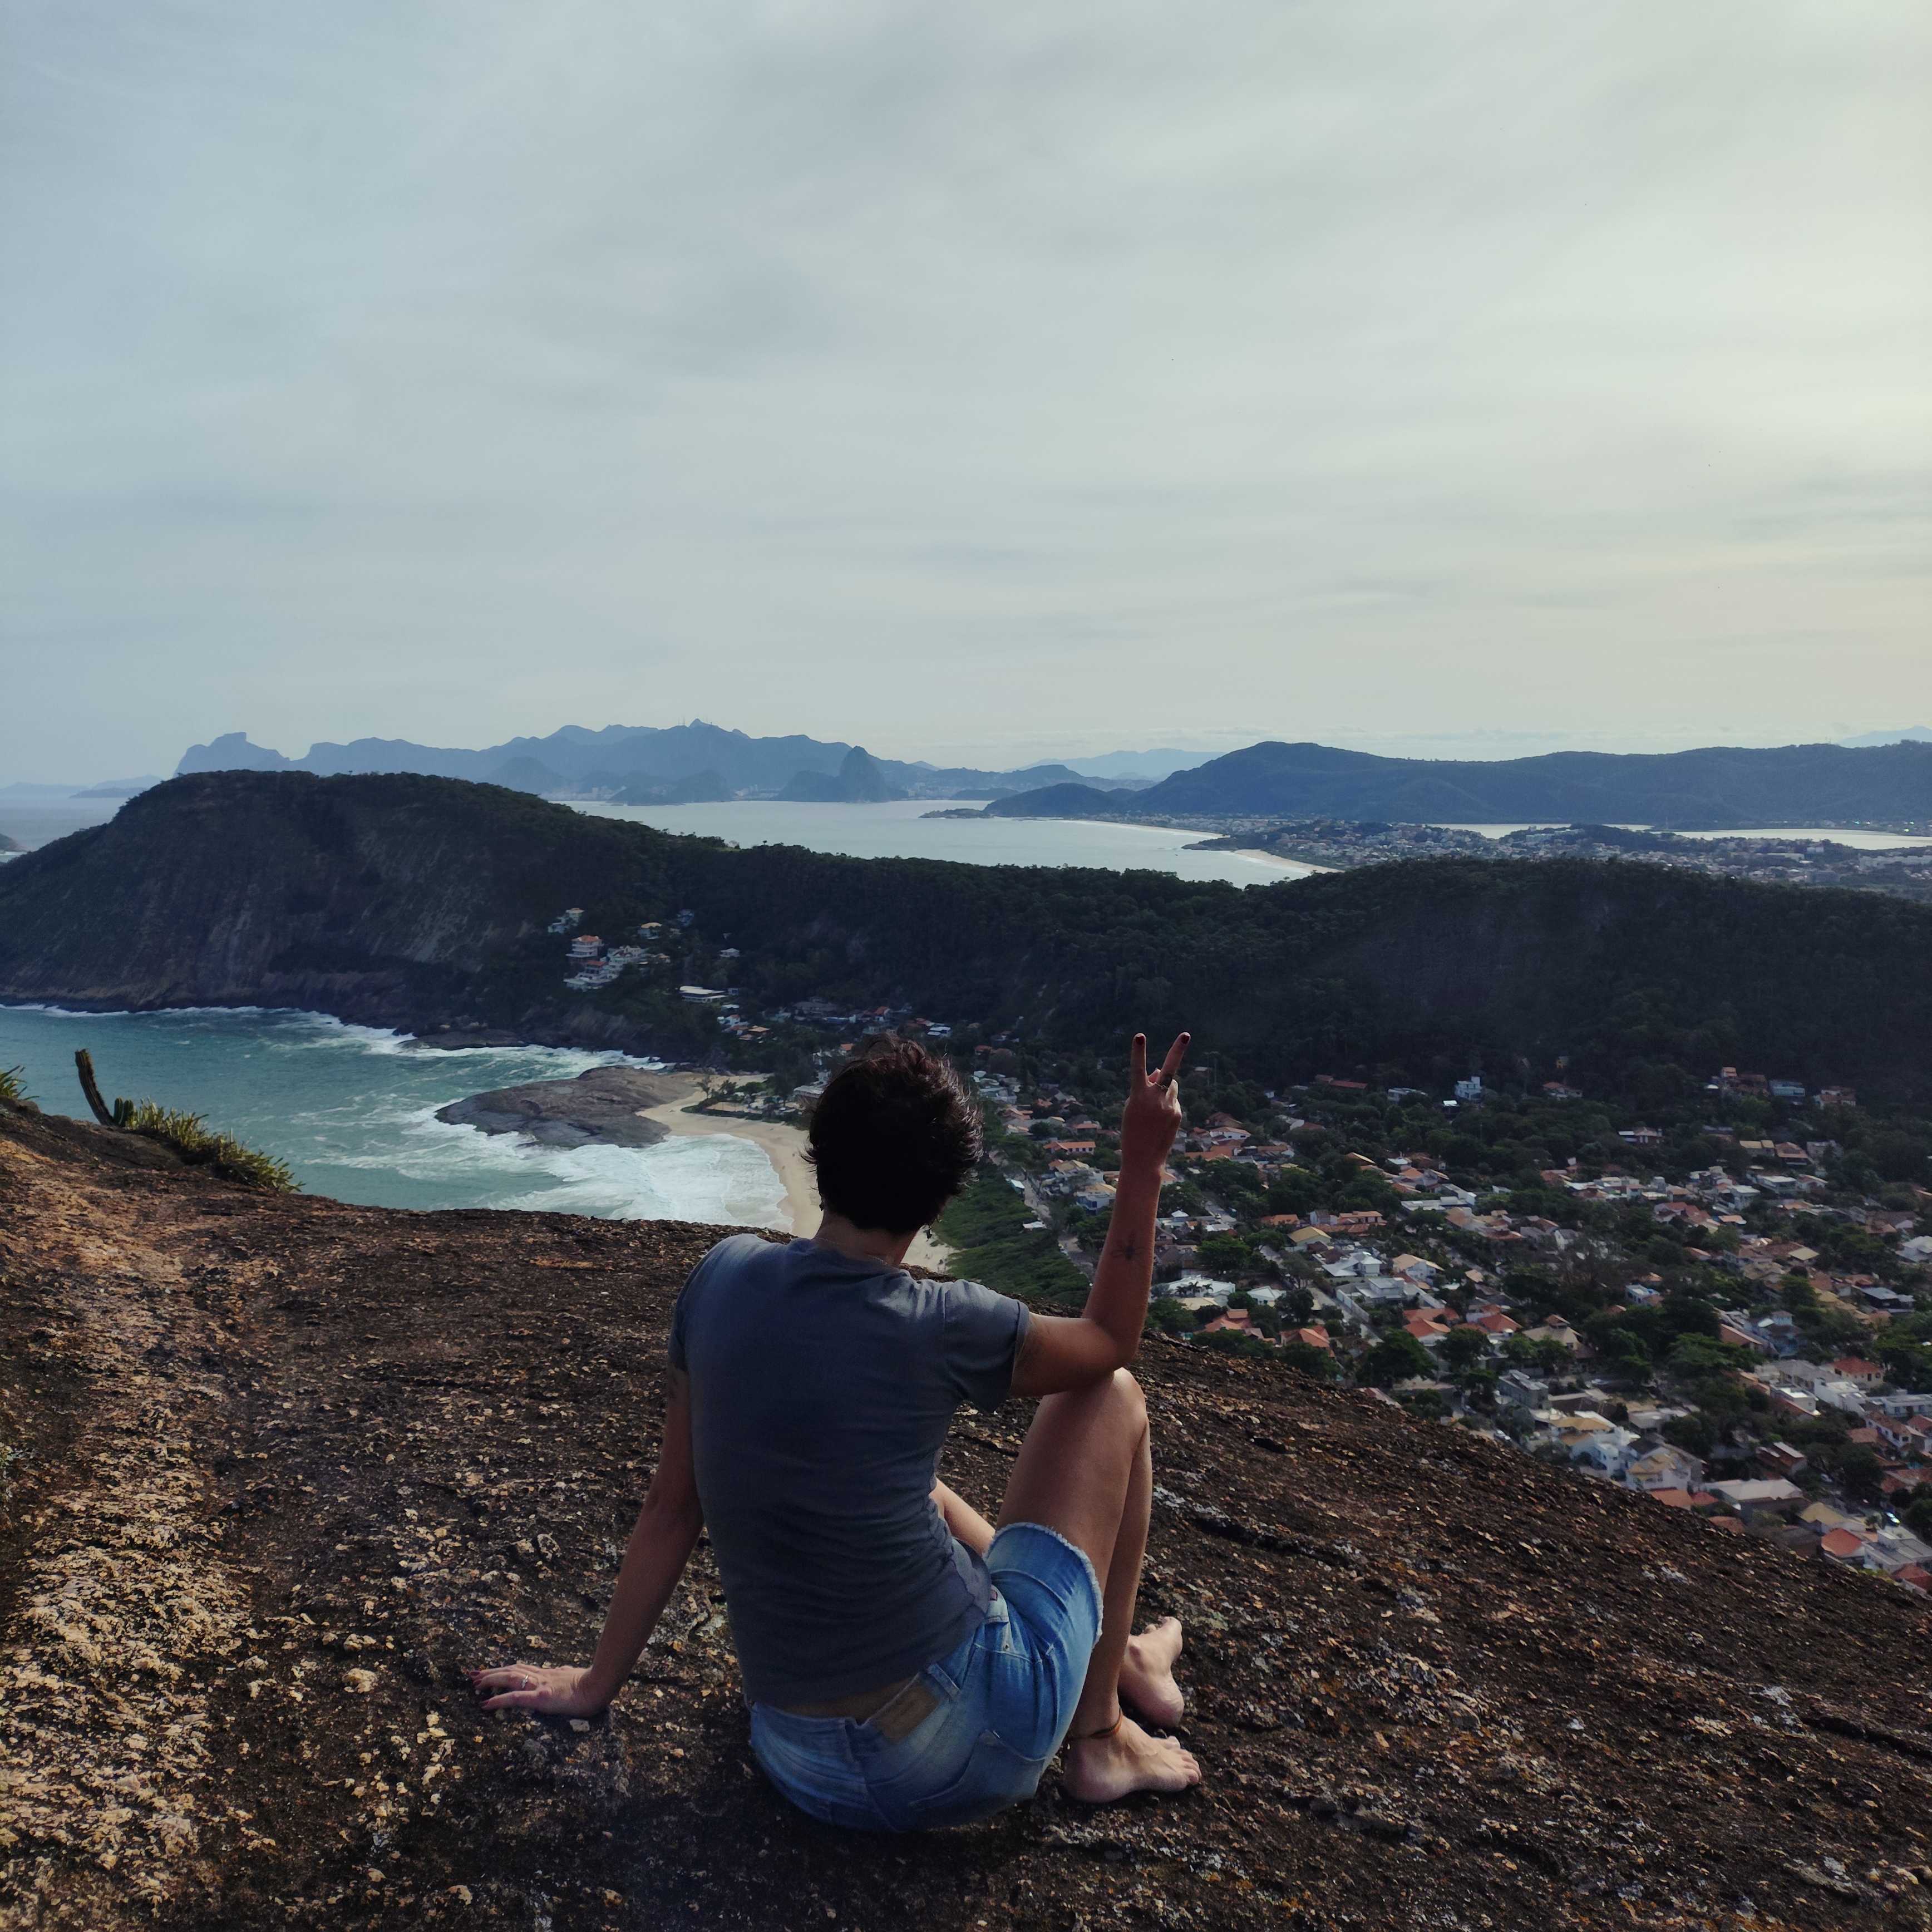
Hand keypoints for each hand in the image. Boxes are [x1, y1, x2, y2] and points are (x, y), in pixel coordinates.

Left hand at [469, 1663, 608, 1716]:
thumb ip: (565, 1675)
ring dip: (490, 1681)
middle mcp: (541, 1676)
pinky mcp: (540, 1698)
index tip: (490, 1671)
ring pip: (509, 1679)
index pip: (521, 1668)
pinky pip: (514, 1698)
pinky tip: (484, 1704)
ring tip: (474, 1684)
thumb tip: (564, 1670)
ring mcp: (540, 1686)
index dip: (504, 1669)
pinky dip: (498, 1700)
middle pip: (511, 1670)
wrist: (601, 1685)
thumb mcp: (575, 1676)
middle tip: (473, 1675)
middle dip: (491, 1672)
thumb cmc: (593, 1683)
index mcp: (548, 1674)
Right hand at [1119, 1031, 1188, 1170]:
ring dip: (1165, 1089)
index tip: (1139, 1036)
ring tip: (1153, 1110)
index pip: (1138, 1069)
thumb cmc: (1132, 1130)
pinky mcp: (1177, 1113)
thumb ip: (1146, 1086)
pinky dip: (1167, 1104)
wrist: (1143, 1158)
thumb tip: (1158, 1070)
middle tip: (1186, 1035)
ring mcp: (1169, 1106)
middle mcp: (1156, 1098)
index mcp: (1139, 1096)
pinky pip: (1173, 1101)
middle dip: (1177, 1051)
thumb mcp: (1133, 1106)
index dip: (1138, 1052)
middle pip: (1169, 1070)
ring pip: (1171, 1086)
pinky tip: (1159, 1121)